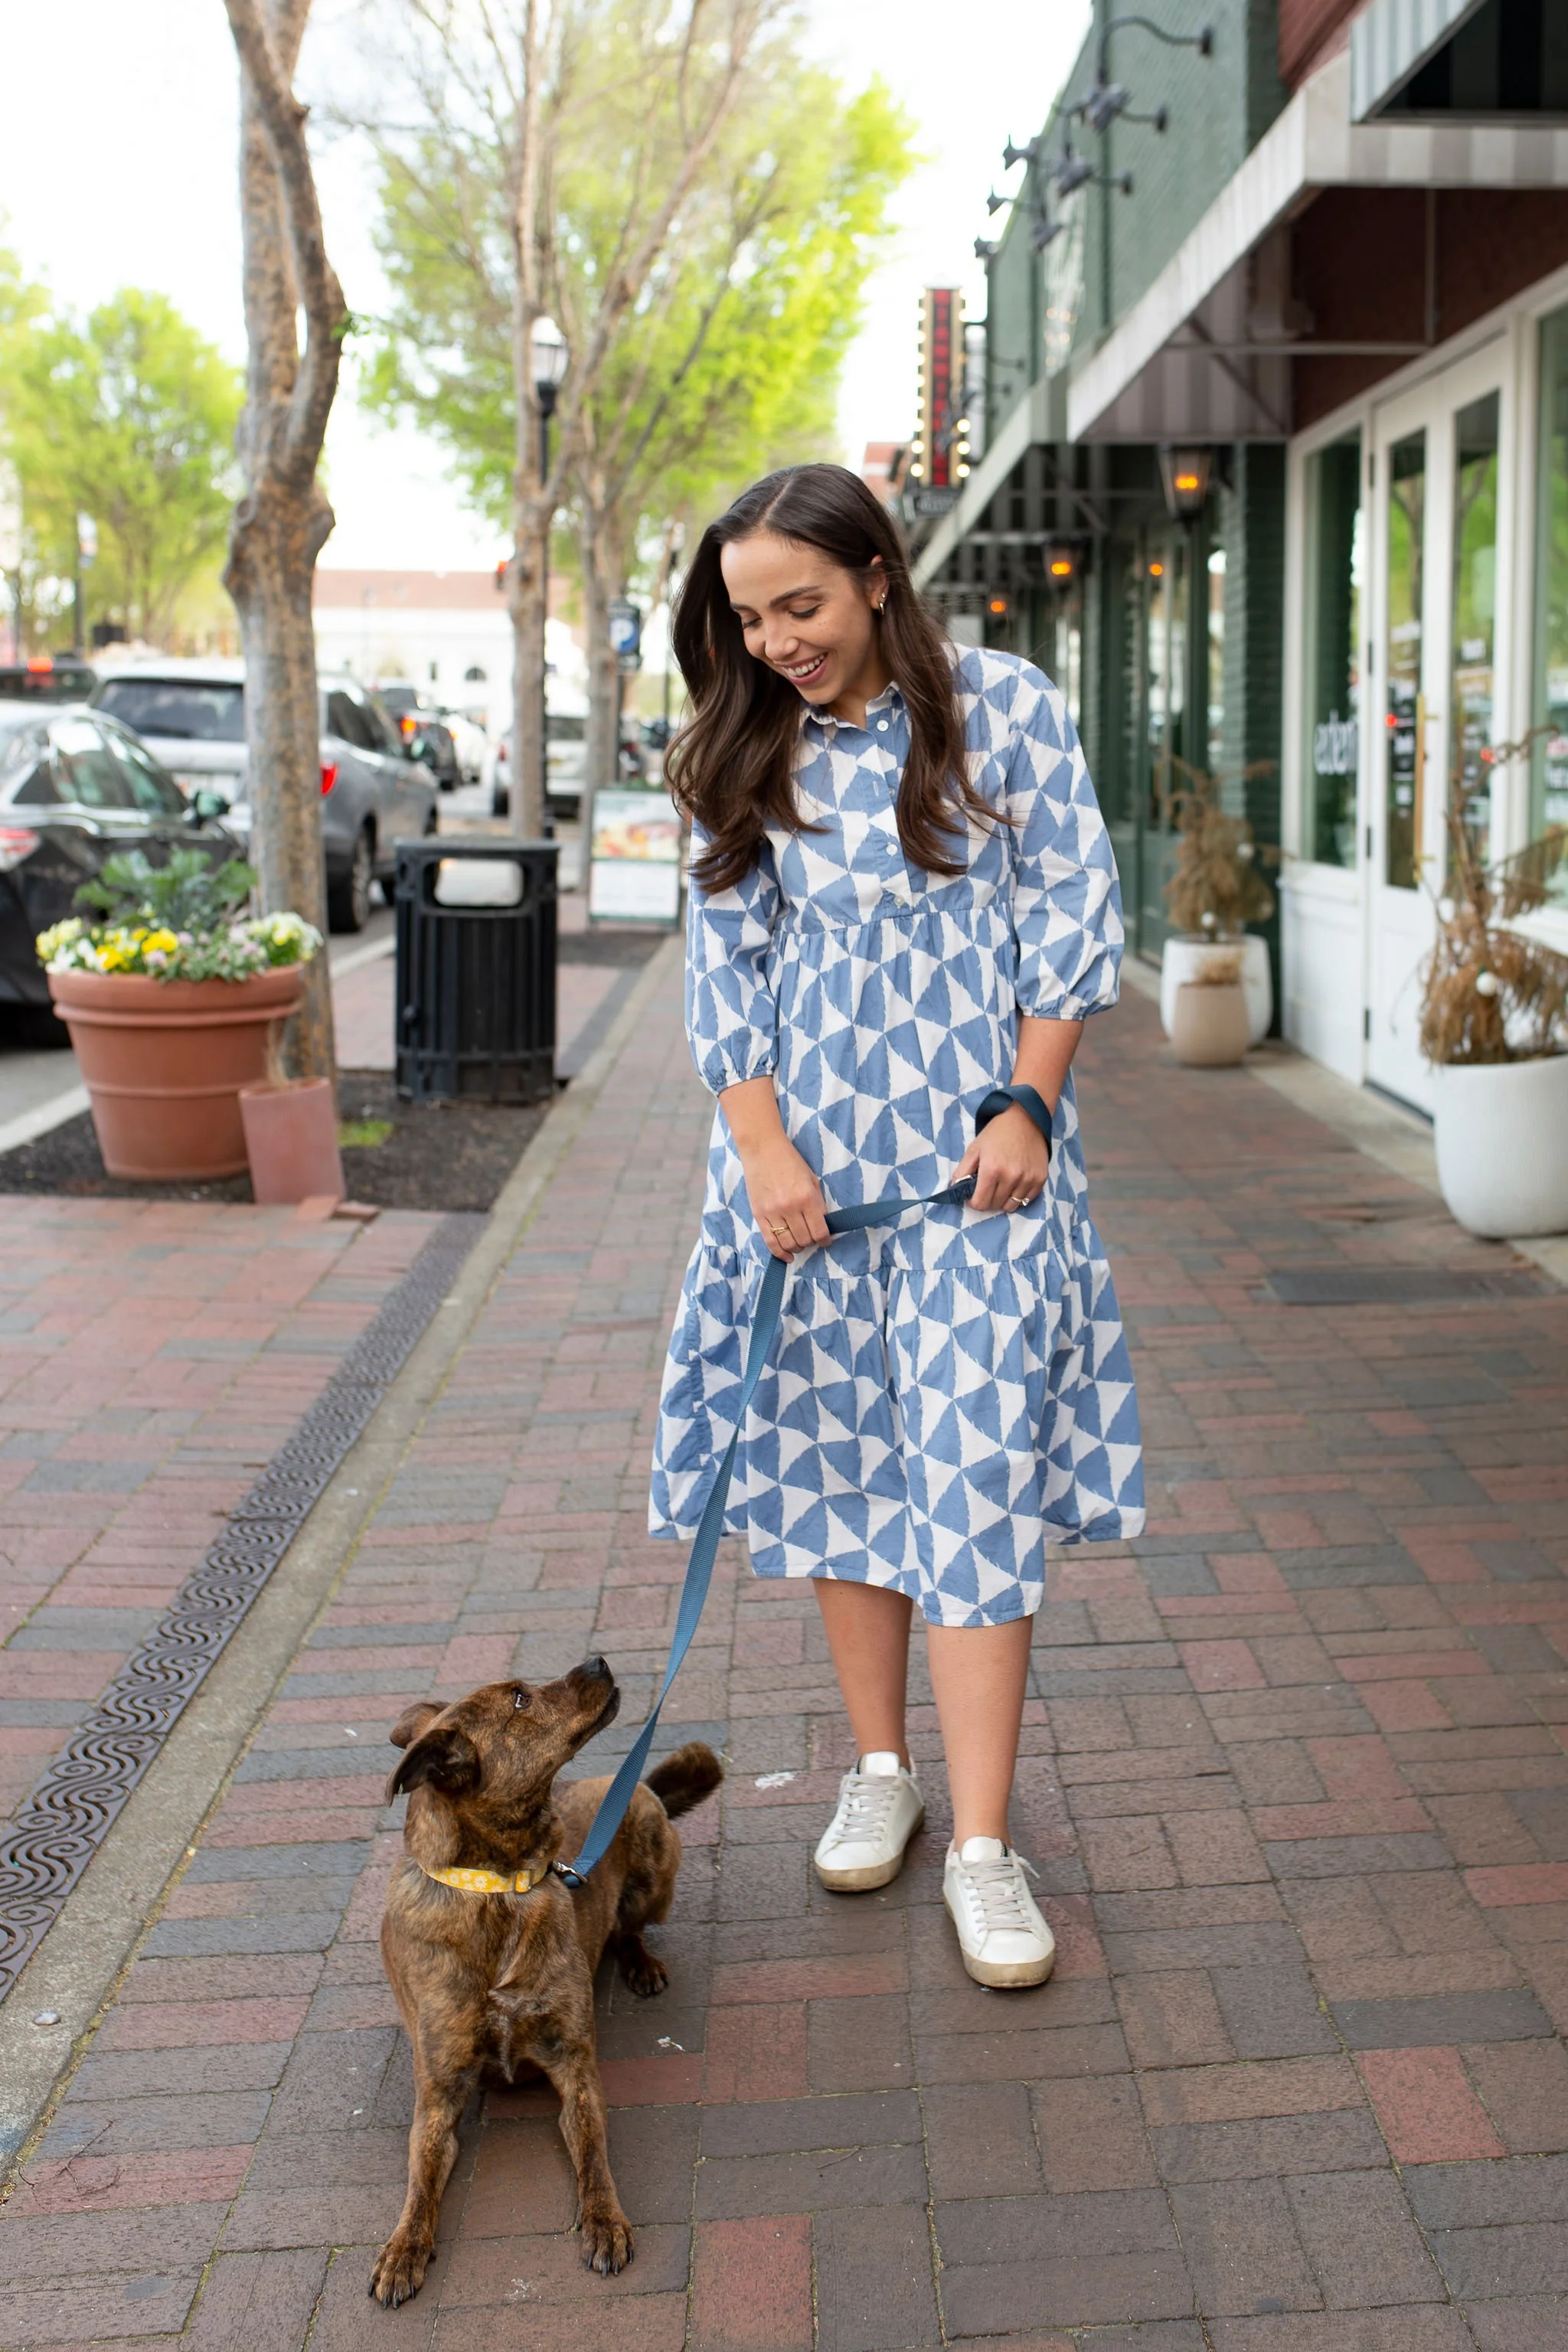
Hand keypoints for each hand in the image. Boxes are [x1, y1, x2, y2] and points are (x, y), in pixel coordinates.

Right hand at [740, 1132, 831, 1259]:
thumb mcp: (812, 1180)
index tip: (825, 1241)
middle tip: (811, 1238)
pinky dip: (780, 1253)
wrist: (763, 1150)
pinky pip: (770, 1241)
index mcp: (807, 1198)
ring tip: (799, 1244)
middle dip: (810, 1243)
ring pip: (788, 1244)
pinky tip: (787, 1257)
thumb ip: (818, 1204)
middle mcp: (791, 1208)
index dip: (825, 1241)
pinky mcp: (759, 1215)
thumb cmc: (790, 1162)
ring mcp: (773, 1212)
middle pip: (805, 1240)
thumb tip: (822, 1225)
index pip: (820, 1232)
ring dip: (797, 1248)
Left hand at [952, 1103, 1049, 1214]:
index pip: (980, 1203)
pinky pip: (1027, 1200)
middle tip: (987, 1187)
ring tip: (1001, 1185)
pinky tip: (1015, 1183)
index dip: (973, 1202)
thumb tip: (956, 1190)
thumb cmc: (997, 1133)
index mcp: (991, 1169)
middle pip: (994, 1205)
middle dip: (987, 1200)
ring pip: (1011, 1206)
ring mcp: (1028, 1179)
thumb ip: (963, 1171)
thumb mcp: (975, 1148)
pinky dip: (1018, 1196)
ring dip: (1003, 1200)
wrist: (1026, 1119)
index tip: (973, 1195)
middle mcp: (1011, 1177)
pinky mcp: (1040, 1179)